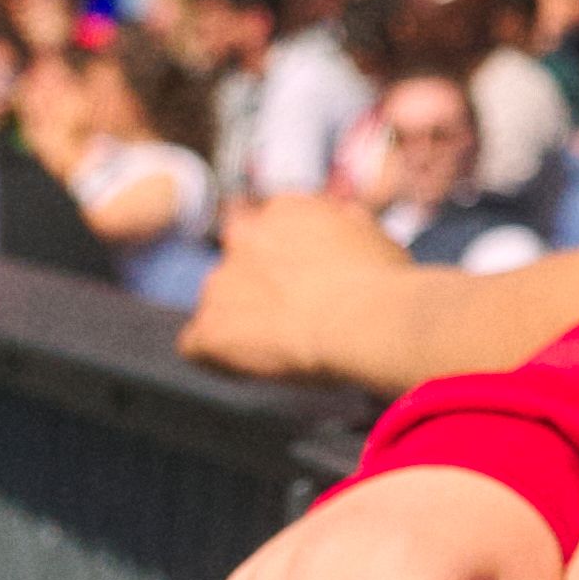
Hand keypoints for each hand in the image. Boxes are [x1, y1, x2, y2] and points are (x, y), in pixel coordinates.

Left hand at [180, 193, 419, 381]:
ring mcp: (220, 283)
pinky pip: (197, 347)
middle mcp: (243, 237)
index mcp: (283, 211)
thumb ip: (341, 226)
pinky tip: (249, 368)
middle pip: (236, 263)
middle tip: (288, 314)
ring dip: (238, 321)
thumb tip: (341, 221)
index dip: (280, 258)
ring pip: (216, 303)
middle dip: (254, 286)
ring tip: (276, 347)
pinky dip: (218, 358)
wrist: (366, 319)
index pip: (264, 228)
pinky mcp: (209, 329)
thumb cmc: (382, 281)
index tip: (300, 280)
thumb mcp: (370, 233)